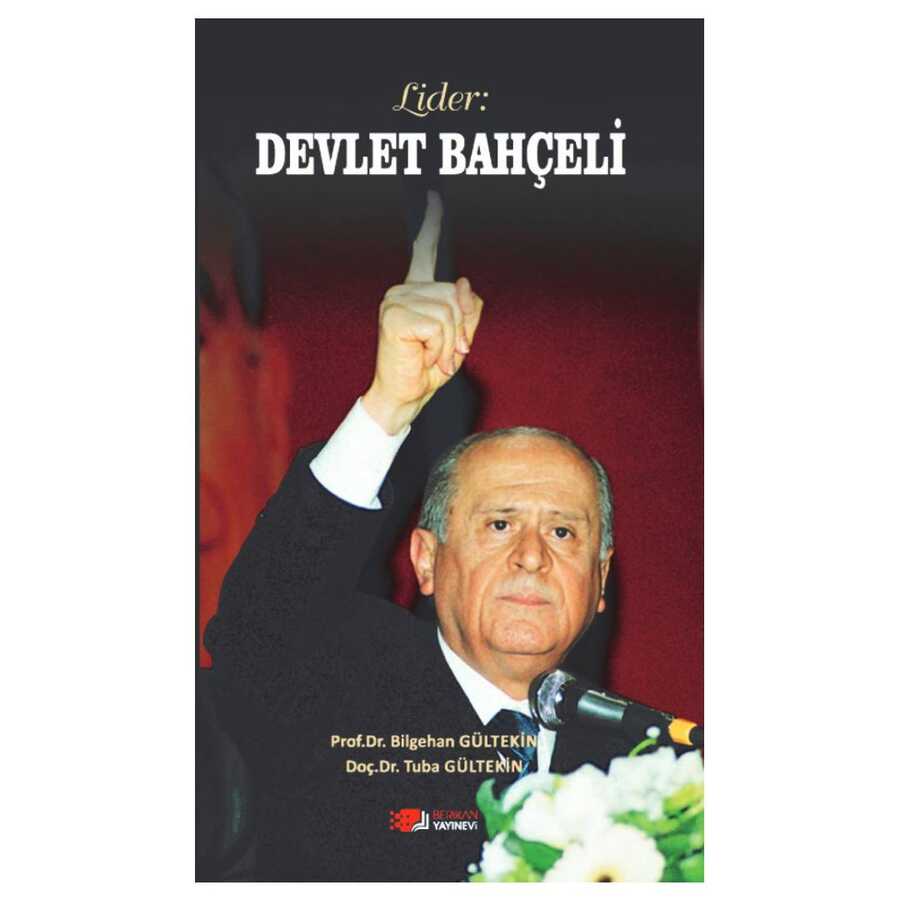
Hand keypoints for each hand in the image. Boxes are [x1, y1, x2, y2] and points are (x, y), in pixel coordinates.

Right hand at [362, 191, 483, 434]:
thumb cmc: (428, 368)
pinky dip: (441, 348)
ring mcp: (396, 300)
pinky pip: (439, 325)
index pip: (425, 252)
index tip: (433, 196)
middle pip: (455, 294)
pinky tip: (427, 358)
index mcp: (417, 290)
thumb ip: (467, 307)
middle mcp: (403, 289)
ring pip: (450, 310)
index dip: (430, 224)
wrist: (406, 397)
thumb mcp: (459, 336)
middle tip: (446, 353)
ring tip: (435, 358)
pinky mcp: (395, 315)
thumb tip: (461, 282)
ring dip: (451, 342)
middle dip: (461, 329)